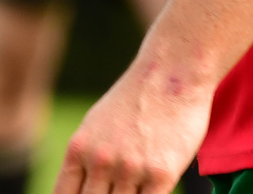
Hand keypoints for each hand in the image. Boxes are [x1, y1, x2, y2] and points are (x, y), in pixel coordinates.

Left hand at [55, 51, 212, 193]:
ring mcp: (130, 169)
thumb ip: (86, 158)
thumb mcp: (97, 124)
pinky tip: (151, 192)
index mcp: (79, 149)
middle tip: (114, 190)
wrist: (174, 70)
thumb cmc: (137, 98)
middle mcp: (100, 161)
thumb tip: (79, 188)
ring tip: (133, 188)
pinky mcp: (161, 173)